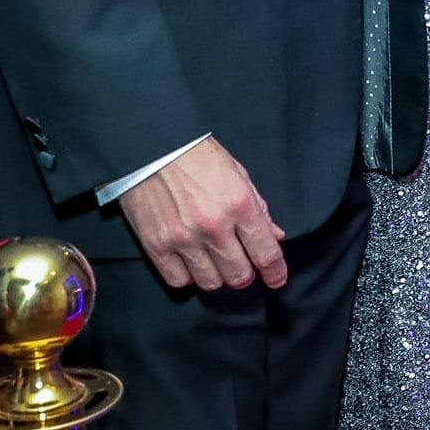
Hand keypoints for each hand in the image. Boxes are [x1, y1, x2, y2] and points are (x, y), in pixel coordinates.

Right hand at [116, 136, 287, 290]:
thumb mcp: (238, 173)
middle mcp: (213, 226)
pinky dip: (188, 276)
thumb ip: (258, 208)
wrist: (152, 146)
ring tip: (214, 261)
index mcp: (240, 205)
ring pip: (211, 283)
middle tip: (241, 264)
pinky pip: (179, 280)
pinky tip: (190, 262)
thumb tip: (275, 236)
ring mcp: (183, 239)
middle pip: (239, 275)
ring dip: (217, 276)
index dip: (276, 272)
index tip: (277, 279)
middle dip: (245, 274)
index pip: (266, 253)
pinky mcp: (156, 245)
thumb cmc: (198, 156)